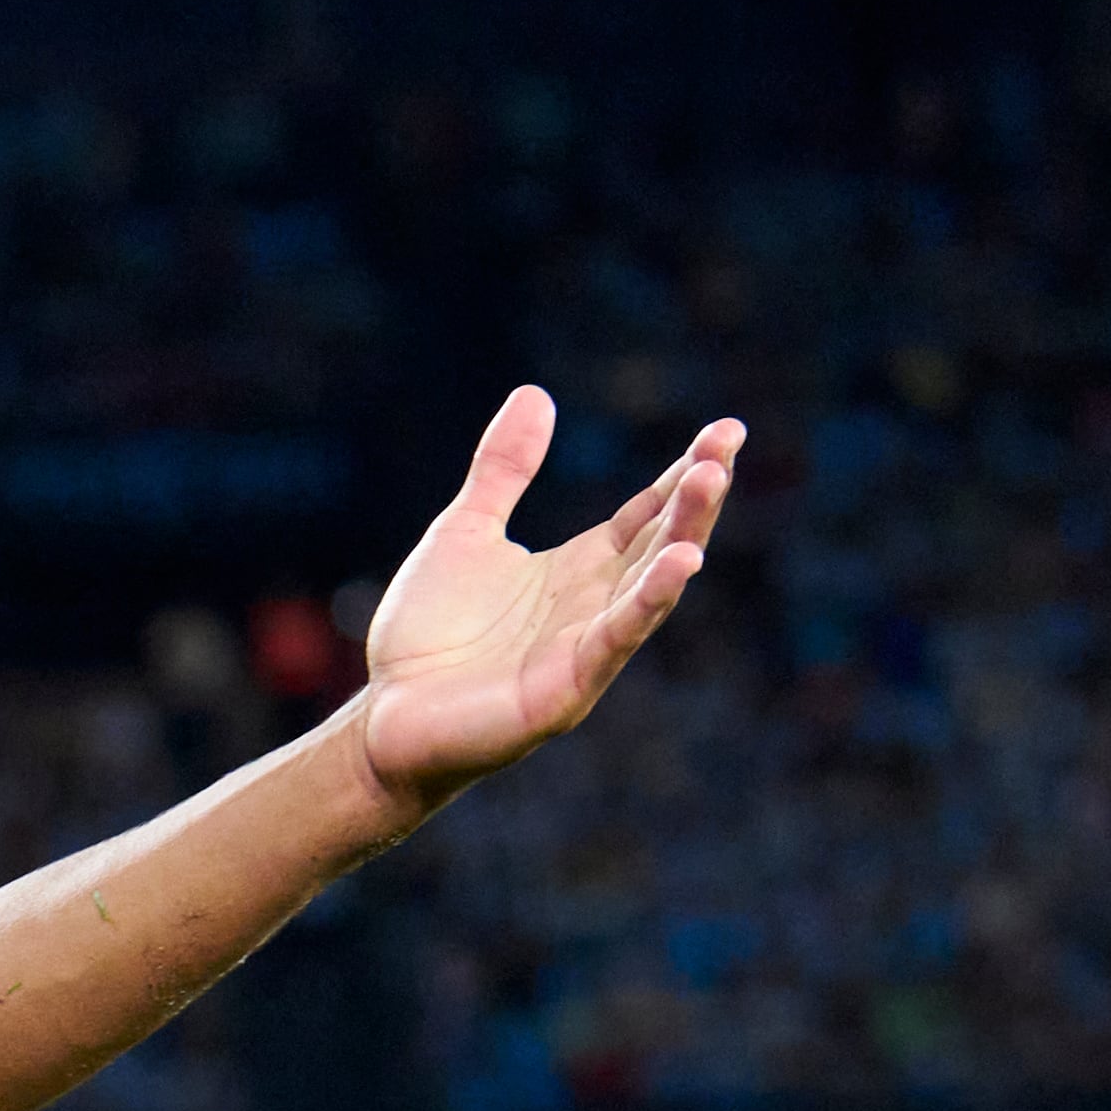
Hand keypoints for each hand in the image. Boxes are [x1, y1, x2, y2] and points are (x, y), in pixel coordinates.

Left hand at [355, 388, 742, 812]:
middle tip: (723, 449)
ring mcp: (586, 650)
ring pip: (649, 588)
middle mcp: (594, 605)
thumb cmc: (427, 635)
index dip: (684, 474)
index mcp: (579, 568)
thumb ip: (502, 471)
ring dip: (683, 539)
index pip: (646, 515)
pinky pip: (614, 641)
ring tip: (710, 486)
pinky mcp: (565, 691)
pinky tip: (678, 565)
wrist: (384, 717)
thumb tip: (535, 393)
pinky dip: (646, 604)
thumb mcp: (465, 532)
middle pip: (660, 543)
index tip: (725, 430)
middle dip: (695, 498)